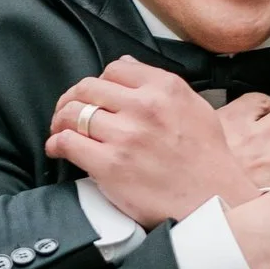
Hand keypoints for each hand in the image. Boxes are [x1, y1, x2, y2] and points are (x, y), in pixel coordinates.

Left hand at [46, 56, 257, 226]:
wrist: (213, 203)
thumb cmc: (206, 160)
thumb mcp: (194, 107)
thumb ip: (161, 84)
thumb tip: (126, 65)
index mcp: (164, 89)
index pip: (114, 69)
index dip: (100, 82)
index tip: (95, 96)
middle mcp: (144, 107)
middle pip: (88, 88)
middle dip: (73, 98)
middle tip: (68, 111)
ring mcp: (125, 136)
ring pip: (73, 113)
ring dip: (60, 121)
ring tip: (60, 130)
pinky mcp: (110, 166)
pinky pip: (69, 143)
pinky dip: (56, 144)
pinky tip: (58, 149)